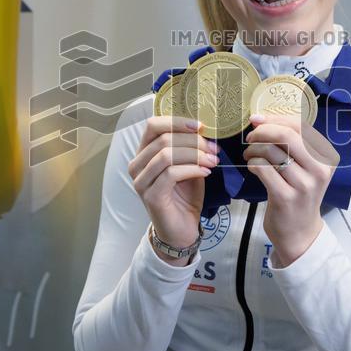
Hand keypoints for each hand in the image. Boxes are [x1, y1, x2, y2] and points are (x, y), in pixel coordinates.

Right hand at [128, 116, 218, 264]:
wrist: (182, 230)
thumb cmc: (184, 196)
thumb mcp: (189, 166)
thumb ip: (190, 148)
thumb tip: (204, 130)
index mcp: (144, 153)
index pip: (153, 125)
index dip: (177, 121)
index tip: (201, 126)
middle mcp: (137, 165)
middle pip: (162, 138)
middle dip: (193, 141)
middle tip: (214, 148)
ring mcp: (141, 181)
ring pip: (166, 154)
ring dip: (195, 154)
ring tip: (213, 161)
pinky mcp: (150, 195)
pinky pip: (171, 173)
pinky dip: (192, 169)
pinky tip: (206, 172)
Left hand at [243, 113, 340, 266]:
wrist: (300, 233)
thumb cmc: (298, 194)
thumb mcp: (305, 168)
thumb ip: (291, 145)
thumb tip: (262, 119)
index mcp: (325, 158)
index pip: (300, 126)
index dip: (275, 119)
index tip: (257, 119)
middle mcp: (319, 170)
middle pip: (287, 136)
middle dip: (263, 132)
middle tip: (250, 138)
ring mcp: (304, 185)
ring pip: (272, 152)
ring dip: (254, 149)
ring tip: (249, 155)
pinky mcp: (286, 197)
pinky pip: (263, 169)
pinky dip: (253, 164)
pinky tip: (252, 167)